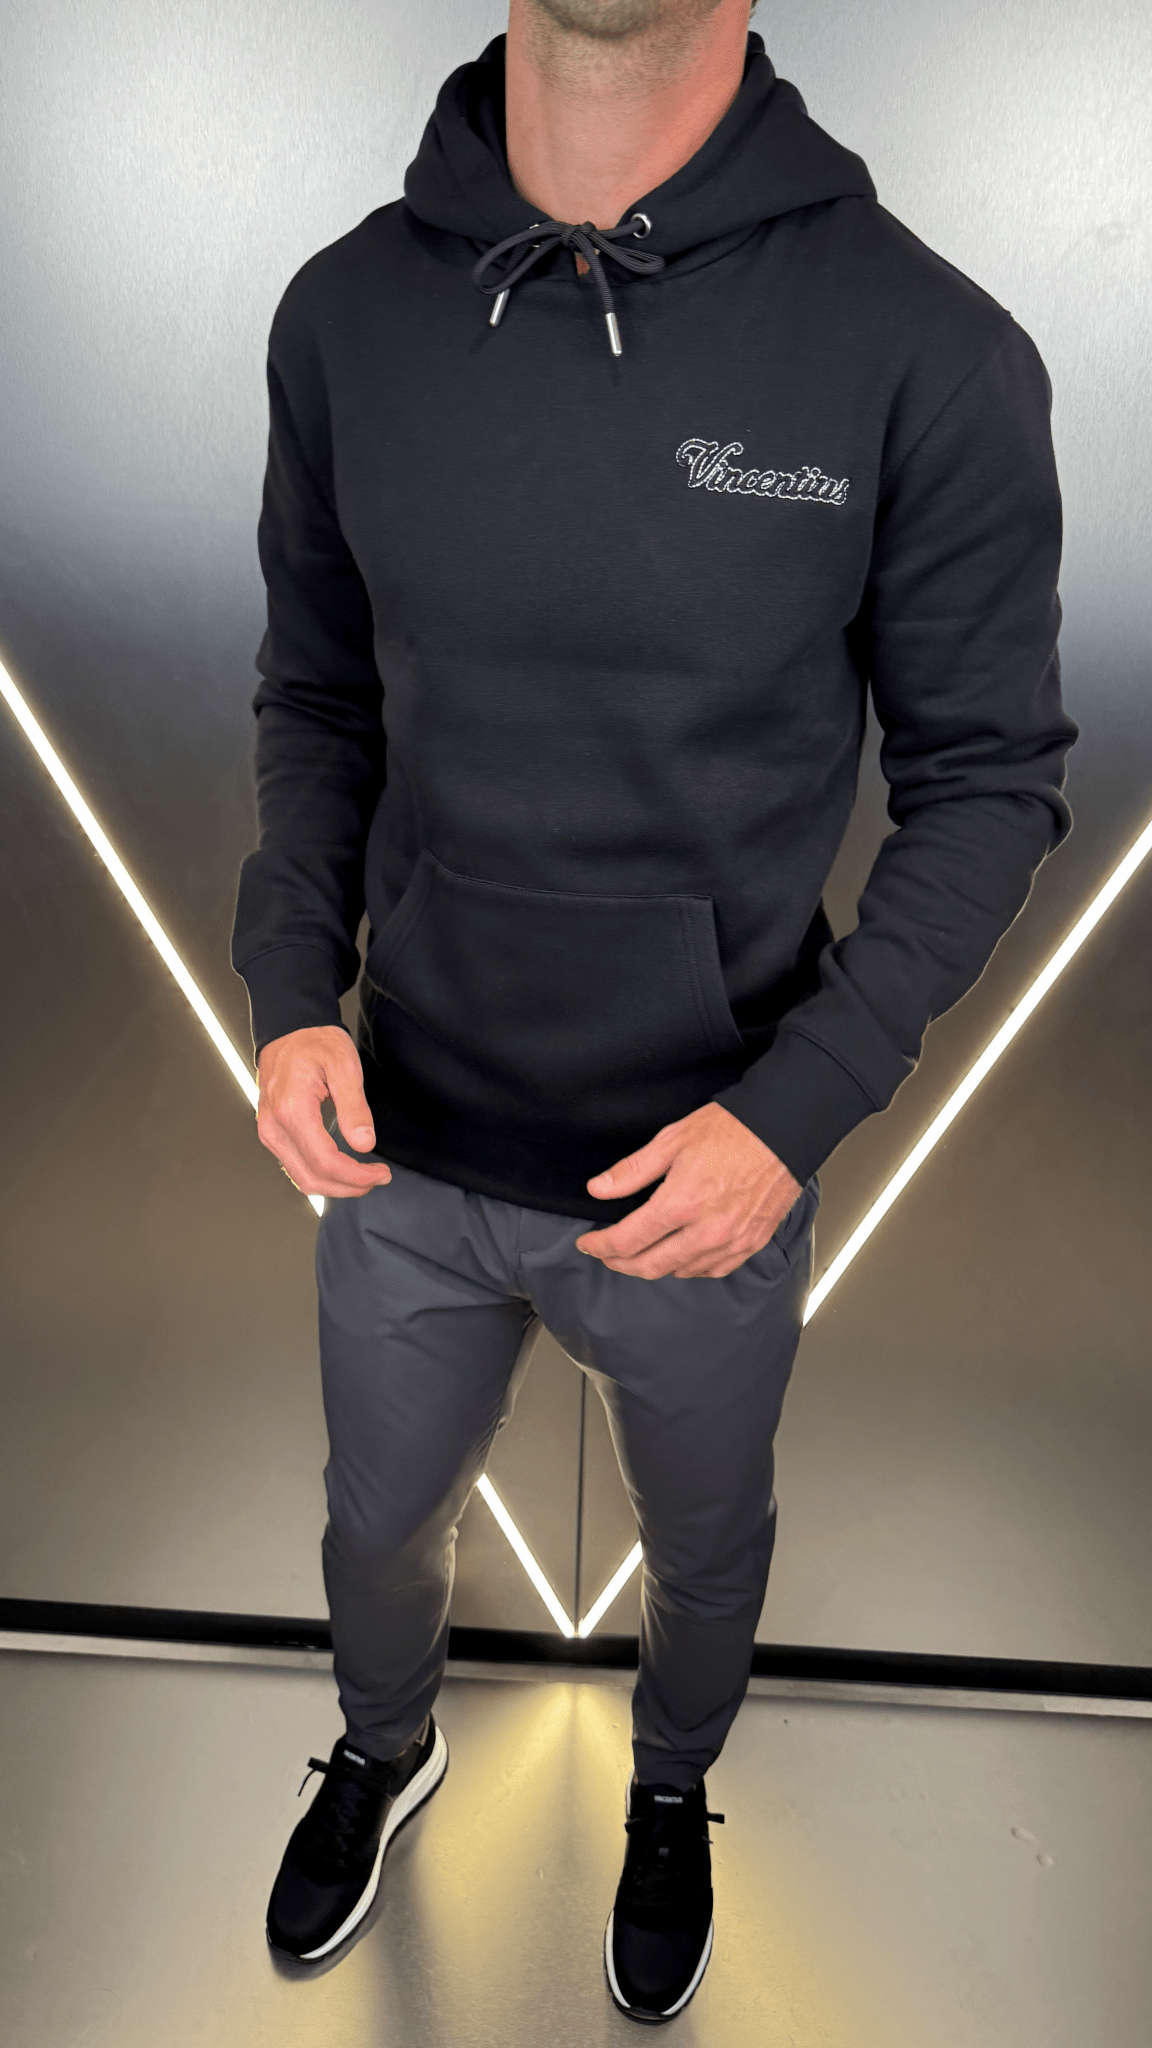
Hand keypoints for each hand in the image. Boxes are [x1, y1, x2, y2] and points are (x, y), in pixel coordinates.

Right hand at [256, 1025, 392, 1199]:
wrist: (288, 1032)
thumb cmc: (314, 1044)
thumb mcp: (344, 1065)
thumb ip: (354, 1106)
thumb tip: (363, 1143)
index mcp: (292, 1110)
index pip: (325, 1162)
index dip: (356, 1176)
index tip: (381, 1173)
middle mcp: (274, 1126)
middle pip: (313, 1178)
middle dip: (349, 1186)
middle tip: (377, 1177)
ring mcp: (270, 1132)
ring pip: (302, 1179)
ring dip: (335, 1186)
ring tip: (363, 1177)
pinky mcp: (272, 1134)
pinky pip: (295, 1167)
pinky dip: (321, 1176)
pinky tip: (342, 1170)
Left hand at [575, 1101, 800, 1279]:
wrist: (783, 1131)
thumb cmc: (733, 1130)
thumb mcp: (671, 1140)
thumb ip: (632, 1171)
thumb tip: (599, 1189)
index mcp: (681, 1203)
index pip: (628, 1240)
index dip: (601, 1246)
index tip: (589, 1244)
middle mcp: (706, 1230)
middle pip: (651, 1265)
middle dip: (621, 1264)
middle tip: (607, 1255)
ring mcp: (731, 1241)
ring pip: (681, 1272)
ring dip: (656, 1266)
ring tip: (641, 1254)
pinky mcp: (751, 1243)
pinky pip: (714, 1270)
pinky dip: (691, 1269)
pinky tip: (682, 1258)